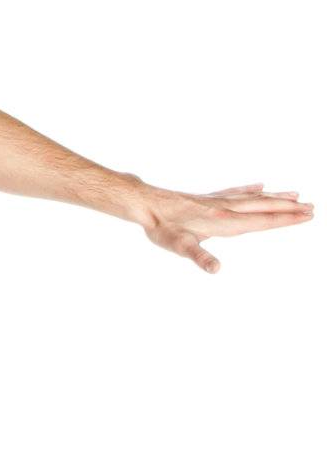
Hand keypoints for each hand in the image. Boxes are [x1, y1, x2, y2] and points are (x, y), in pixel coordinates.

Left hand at [139, 182, 311, 273]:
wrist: (145, 204)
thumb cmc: (163, 228)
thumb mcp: (180, 247)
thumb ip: (200, 257)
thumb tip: (216, 270)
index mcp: (225, 222)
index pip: (263, 221)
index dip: (286, 219)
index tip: (308, 215)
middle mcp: (225, 209)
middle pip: (264, 207)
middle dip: (288, 208)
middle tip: (312, 206)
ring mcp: (216, 201)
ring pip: (253, 197)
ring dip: (274, 197)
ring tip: (295, 194)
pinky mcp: (206, 198)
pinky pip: (235, 191)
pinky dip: (250, 189)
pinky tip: (258, 185)